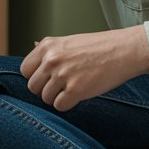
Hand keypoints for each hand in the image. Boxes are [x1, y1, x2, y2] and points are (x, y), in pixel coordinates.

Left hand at [20, 26, 148, 111]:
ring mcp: (62, 74)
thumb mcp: (68, 42)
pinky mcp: (75, 90)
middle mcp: (51, 59)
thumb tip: (32, 51)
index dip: (36, 77)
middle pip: (33, 87)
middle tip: (62, 86)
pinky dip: (68, 105)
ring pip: (46, 98)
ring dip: (58, 98)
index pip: (26, 70)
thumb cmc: (97, 47)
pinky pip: (59, 106)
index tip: (48, 78)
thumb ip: (50, 51)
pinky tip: (79, 95)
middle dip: (46, 90)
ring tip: (73, 88)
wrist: (123, 50)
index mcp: (47, 45)